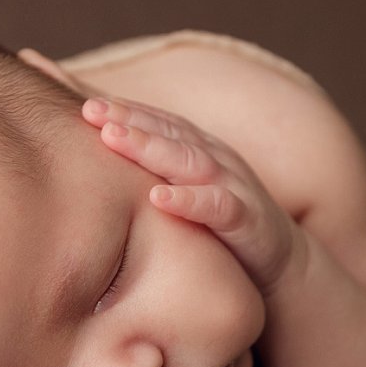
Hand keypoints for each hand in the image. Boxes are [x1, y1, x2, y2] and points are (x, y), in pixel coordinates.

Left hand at [82, 97, 305, 294]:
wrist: (281, 264)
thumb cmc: (219, 229)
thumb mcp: (184, 194)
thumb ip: (151, 177)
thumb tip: (96, 169)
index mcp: (199, 152)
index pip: (158, 122)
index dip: (124, 109)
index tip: (85, 102)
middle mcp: (216, 161)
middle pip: (168, 132)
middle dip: (129, 118)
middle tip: (89, 110)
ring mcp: (234, 187)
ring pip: (190, 160)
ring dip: (151, 147)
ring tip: (112, 137)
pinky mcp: (249, 221)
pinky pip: (218, 206)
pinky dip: (189, 201)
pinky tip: (158, 198)